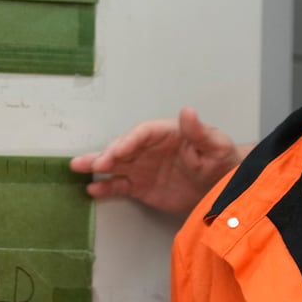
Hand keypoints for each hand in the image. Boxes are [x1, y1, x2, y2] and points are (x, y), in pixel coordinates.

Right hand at [70, 107, 244, 214]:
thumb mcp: (216, 145)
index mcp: (166, 133)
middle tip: (94, 163)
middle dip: (108, 154)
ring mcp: (143, 168)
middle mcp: (149, 149)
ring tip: (77, 167)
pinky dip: (105, 187)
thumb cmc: (222, 161)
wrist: (223, 189)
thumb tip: (188, 111)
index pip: (142, 133)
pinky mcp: (141, 187)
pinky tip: (92, 189)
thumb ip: (199, 131)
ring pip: (115, 164)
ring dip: (96, 165)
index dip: (129, 141)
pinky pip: (119, 185)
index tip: (118, 151)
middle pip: (124, 147)